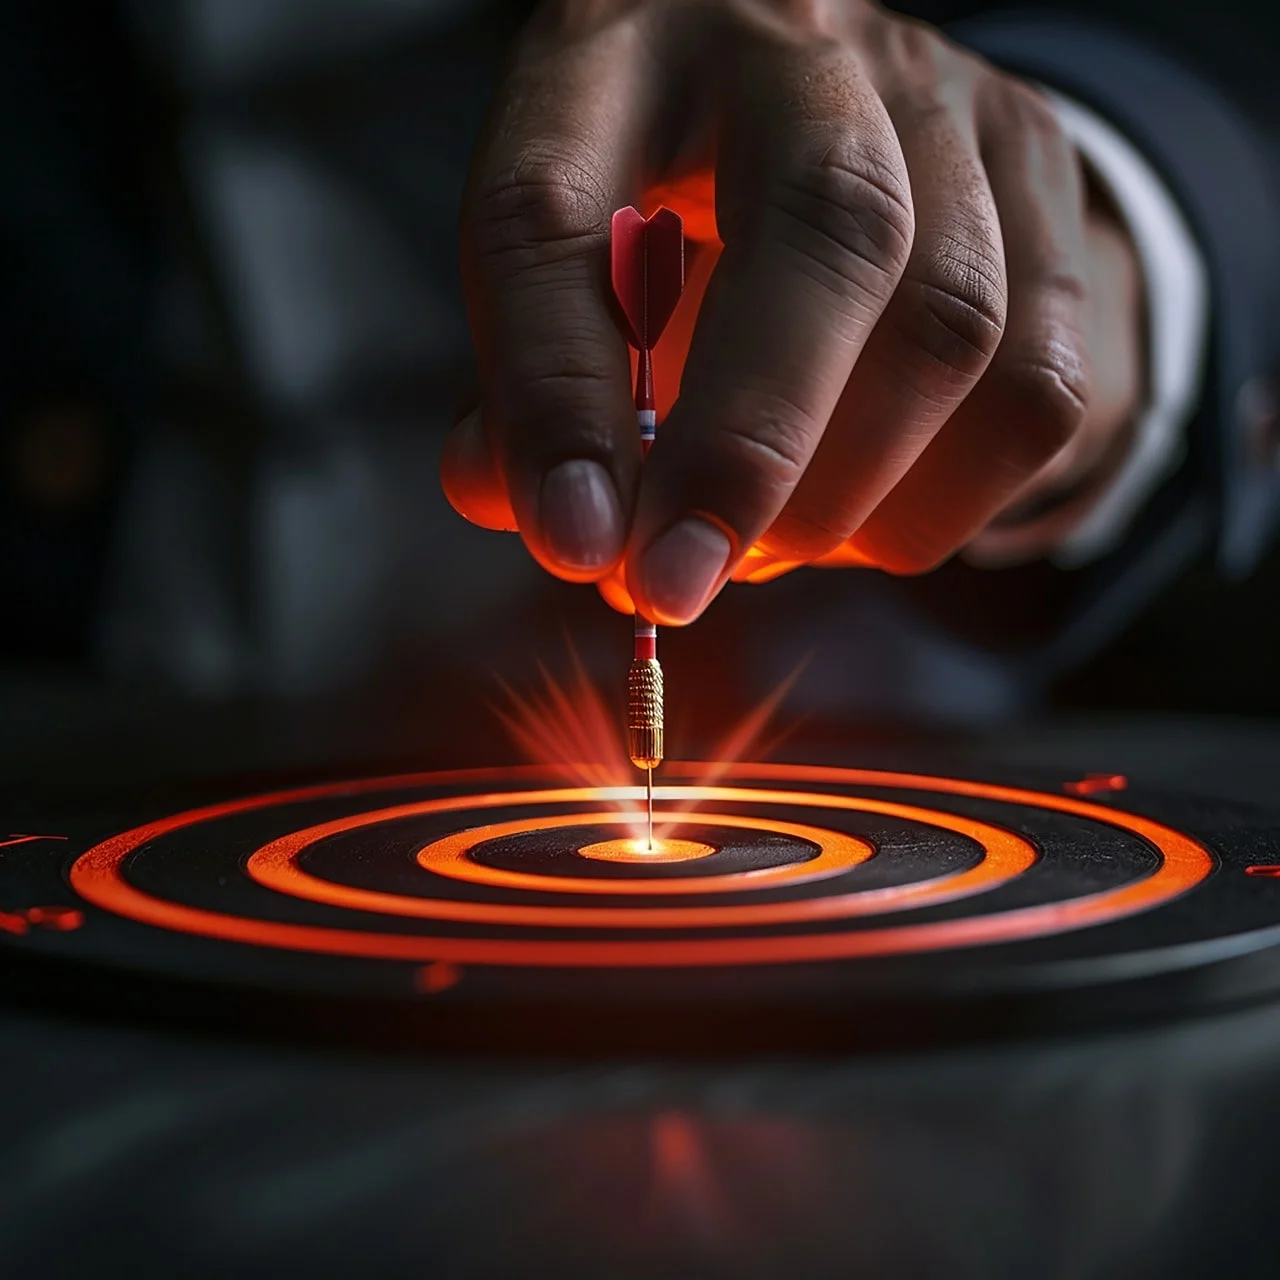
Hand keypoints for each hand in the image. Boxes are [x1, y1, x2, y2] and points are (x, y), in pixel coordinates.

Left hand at [441, 0, 1143, 622]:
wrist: (851, 98)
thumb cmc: (672, 190)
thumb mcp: (579, 256)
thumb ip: (542, 378)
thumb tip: (556, 518)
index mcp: (622, 56)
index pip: (560, 205)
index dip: (558, 390)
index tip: (575, 538)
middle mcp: (801, 50)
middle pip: (828, 227)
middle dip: (750, 447)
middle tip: (681, 581)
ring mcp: (948, 103)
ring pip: (952, 325)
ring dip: (844, 496)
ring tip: (765, 550)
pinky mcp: (1042, 181)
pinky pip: (1040, 388)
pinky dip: (939, 501)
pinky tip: (863, 516)